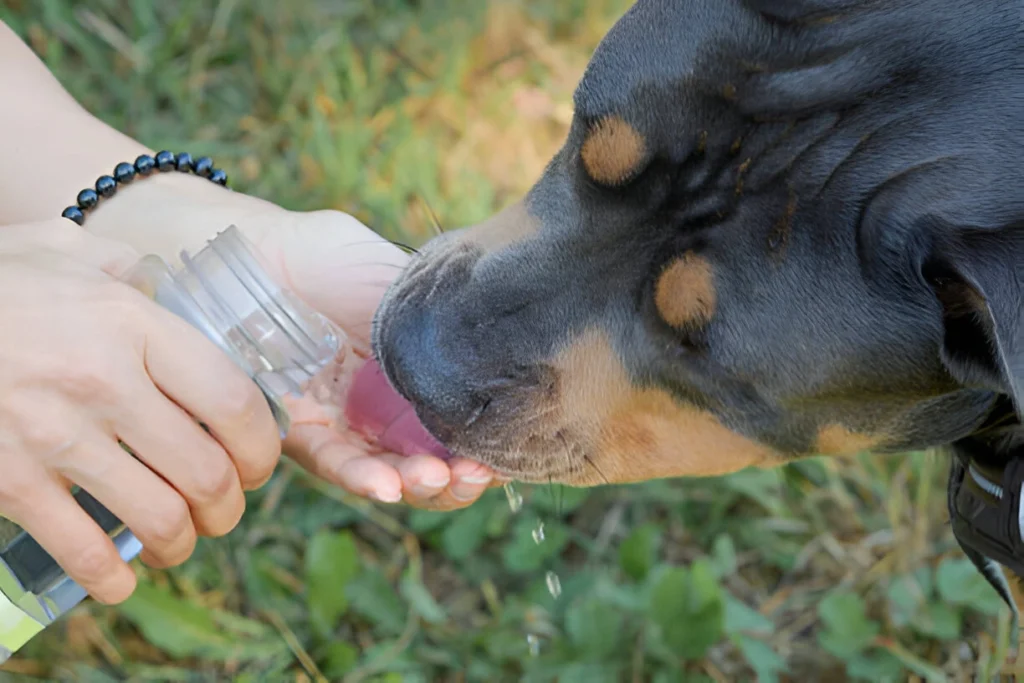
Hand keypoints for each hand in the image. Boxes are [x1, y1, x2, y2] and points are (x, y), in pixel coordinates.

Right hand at [0, 219, 280, 603]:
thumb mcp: (62, 252)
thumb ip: (124, 270)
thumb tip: (162, 289)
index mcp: (132, 326)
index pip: (233, 401)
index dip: (262, 447)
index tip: (259, 462)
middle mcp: (103, 383)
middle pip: (206, 472)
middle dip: (229, 506)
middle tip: (224, 508)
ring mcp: (54, 436)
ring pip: (158, 518)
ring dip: (182, 542)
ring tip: (180, 540)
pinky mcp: (8, 481)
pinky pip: (81, 548)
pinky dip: (111, 577)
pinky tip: (121, 579)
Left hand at [83, 175, 497, 511]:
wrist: (246, 249)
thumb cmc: (322, 254)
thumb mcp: (391, 277)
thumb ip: (436, 318)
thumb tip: (496, 350)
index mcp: (414, 368)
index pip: (458, 420)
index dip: (483, 444)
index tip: (502, 451)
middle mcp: (382, 403)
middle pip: (430, 457)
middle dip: (457, 476)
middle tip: (473, 475)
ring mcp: (342, 420)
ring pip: (388, 470)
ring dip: (417, 485)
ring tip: (436, 480)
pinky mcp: (296, 431)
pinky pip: (333, 462)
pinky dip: (363, 478)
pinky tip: (388, 485)